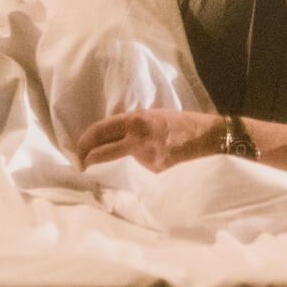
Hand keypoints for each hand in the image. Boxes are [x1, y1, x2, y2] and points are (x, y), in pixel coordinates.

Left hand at [75, 109, 224, 169]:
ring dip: (112, 165)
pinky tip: (150, 162)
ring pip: (118, 163)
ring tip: (114, 163)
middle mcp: (137, 138)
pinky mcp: (154, 171)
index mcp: (135, 120)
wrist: (207, 136)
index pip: (100, 131)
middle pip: (101, 151)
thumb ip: (131, 124)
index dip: (84, 141)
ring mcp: (146, 157)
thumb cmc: (180, 122)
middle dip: (87, 159)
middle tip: (81, 163)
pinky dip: (138, 167)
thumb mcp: (152, 115)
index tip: (78, 148)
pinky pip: (138, 169)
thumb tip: (110, 136)